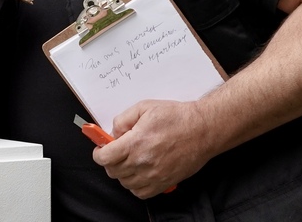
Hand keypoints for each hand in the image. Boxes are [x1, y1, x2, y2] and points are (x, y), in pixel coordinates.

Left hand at [92, 100, 213, 197]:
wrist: (203, 130)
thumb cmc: (177, 117)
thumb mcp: (144, 107)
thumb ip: (123, 120)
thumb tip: (113, 133)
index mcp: (136, 143)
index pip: (105, 158)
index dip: (98, 153)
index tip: (100, 149)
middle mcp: (143, 162)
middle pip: (113, 171)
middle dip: (109, 161)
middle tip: (114, 152)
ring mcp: (155, 175)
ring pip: (125, 184)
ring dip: (122, 174)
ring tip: (127, 161)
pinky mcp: (165, 183)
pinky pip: (142, 193)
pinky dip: (135, 186)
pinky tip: (138, 173)